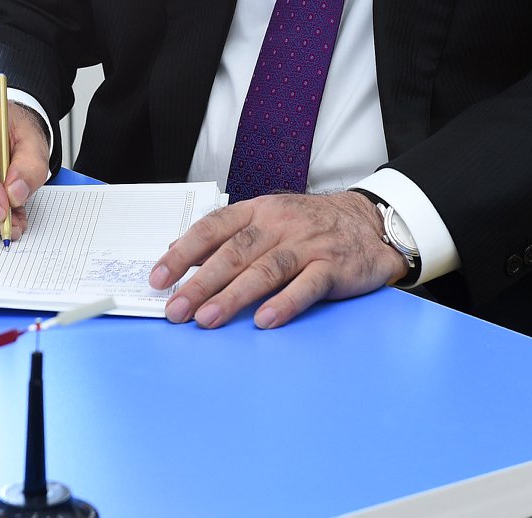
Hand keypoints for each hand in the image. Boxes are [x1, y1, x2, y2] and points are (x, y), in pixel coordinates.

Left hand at [148, 191, 406, 329]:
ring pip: (265, 269)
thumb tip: (178, 252)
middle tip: (177, 310)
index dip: (183, 253)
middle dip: (201, 283)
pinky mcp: (333, 266)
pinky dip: (285, 303)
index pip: (213, 228)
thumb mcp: (268, 219)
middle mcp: (280, 224)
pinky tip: (264, 321)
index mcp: (258, 211)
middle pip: (234, 252)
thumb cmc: (311, 226)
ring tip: (207, 319)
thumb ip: (226, 236)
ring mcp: (308, 244)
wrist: (372, 223)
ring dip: (233, 296)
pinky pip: (306, 285)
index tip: (159, 278)